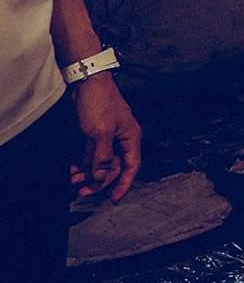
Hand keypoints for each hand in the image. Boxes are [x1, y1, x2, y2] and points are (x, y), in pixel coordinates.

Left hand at [69, 72, 141, 202]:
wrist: (87, 83)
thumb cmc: (99, 104)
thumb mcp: (100, 133)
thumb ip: (102, 157)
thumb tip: (100, 177)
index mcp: (130, 138)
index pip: (131, 167)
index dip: (123, 185)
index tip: (113, 200)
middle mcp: (122, 139)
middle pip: (114, 168)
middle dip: (98, 181)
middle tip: (81, 192)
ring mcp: (109, 136)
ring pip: (101, 162)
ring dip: (87, 173)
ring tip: (72, 180)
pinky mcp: (96, 133)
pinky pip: (92, 154)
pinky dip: (83, 163)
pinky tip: (73, 169)